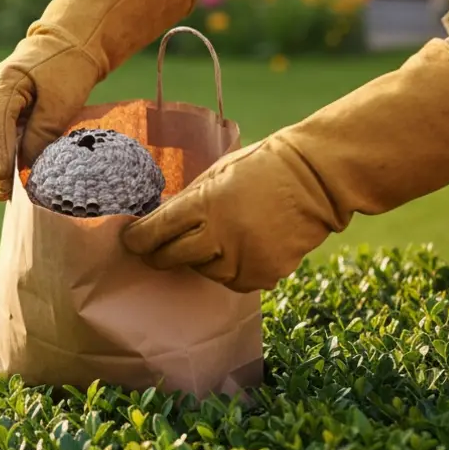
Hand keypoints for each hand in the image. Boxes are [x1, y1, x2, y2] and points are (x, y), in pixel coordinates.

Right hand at [0, 31, 98, 200]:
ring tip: (2, 191)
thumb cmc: (69, 67)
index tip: (5, 180)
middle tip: (3, 194)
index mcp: (4, 82)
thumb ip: (42, 133)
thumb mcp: (61, 101)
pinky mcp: (1, 103)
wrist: (71, 42)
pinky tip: (7, 173)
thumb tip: (26, 166)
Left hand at [121, 136, 339, 292]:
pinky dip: (233, 269)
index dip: (138, 239)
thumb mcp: (216, 174)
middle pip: (171, 258)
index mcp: (205, 203)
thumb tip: (156, 223)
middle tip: (156, 249)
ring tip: (222, 237)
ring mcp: (243, 258)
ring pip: (204, 272)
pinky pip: (234, 281)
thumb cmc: (262, 168)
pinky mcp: (264, 275)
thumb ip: (187, 201)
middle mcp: (221, 235)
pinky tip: (244, 248)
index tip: (131, 240)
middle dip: (159, 254)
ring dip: (204, 259)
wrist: (317, 178)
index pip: (155, 231)